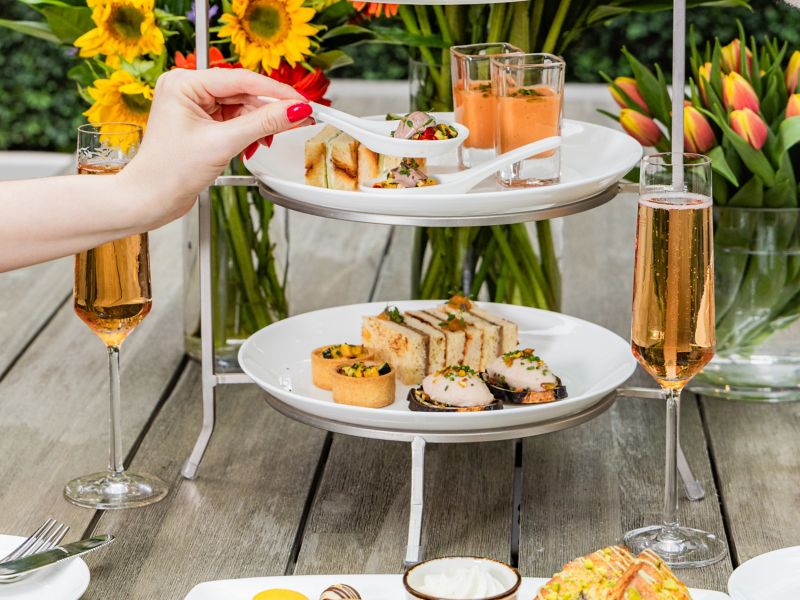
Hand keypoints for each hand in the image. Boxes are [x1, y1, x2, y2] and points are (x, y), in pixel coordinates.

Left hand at [120, 68, 313, 228]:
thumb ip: (263, 124)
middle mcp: (188, 90)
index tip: (301, 101)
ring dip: (260, 124)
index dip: (275, 91)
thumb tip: (294, 110)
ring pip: (242, 108)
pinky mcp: (201, 124)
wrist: (150, 199)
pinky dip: (250, 133)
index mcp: (184, 83)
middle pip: (243, 93)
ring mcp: (195, 107)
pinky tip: (258, 143)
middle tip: (298, 120)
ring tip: (271, 140)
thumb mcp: (223, 143)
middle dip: (269, 111)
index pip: (240, 79)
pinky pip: (235, 121)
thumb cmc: (169, 172)